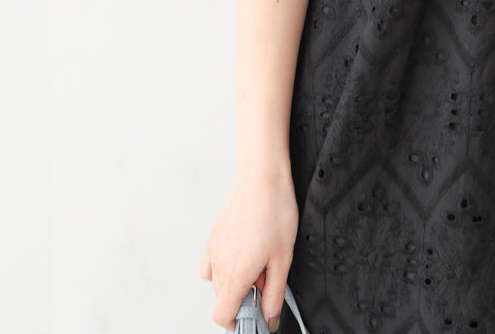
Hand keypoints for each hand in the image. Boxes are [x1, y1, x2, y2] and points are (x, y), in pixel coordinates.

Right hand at [200, 165, 298, 331]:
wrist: (262, 176)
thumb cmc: (274, 210)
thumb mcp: (283, 258)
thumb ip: (274, 294)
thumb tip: (270, 318)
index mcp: (236, 273)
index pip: (222, 316)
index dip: (238, 323)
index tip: (255, 317)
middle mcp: (220, 263)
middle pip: (222, 300)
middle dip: (243, 299)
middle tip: (266, 280)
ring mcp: (214, 248)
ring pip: (217, 282)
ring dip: (234, 282)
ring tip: (257, 263)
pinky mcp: (214, 236)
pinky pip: (211, 263)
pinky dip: (223, 267)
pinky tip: (242, 254)